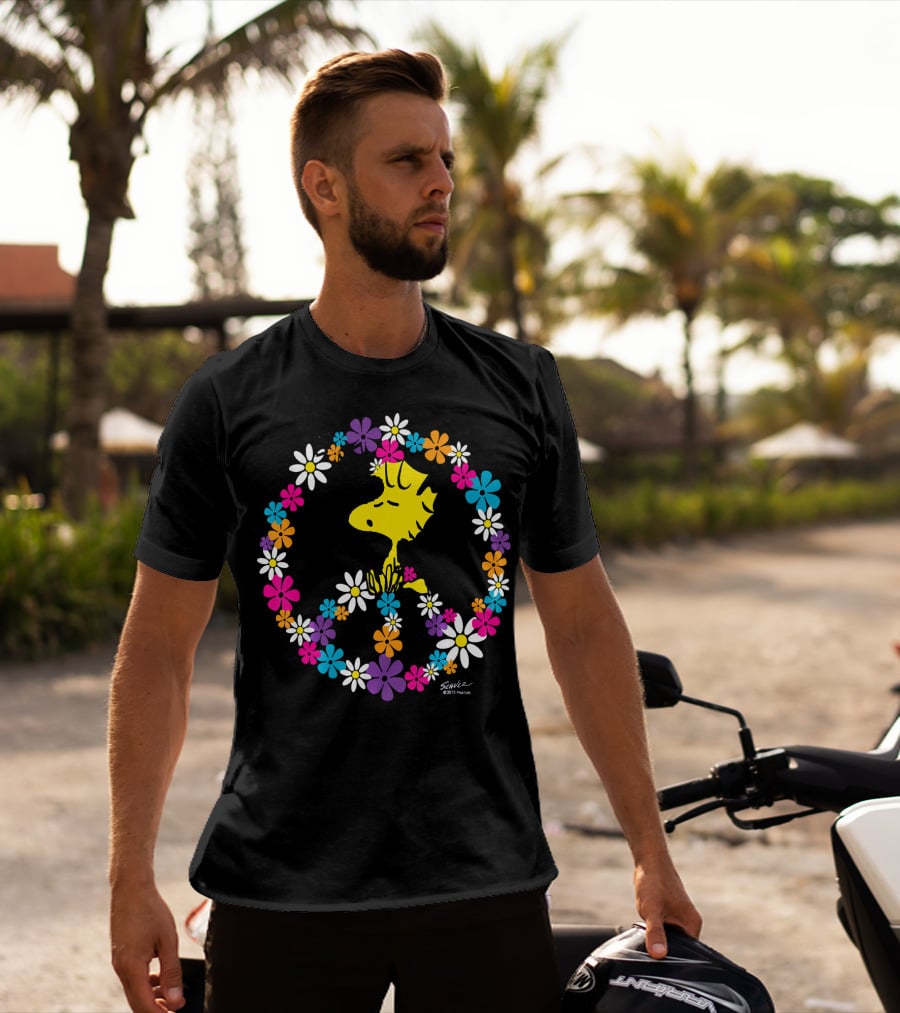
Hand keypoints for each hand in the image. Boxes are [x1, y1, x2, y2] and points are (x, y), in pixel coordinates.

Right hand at [110, 882, 185, 1011]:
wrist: (130, 888)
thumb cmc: (149, 910)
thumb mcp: (167, 940)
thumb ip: (171, 972)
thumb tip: (175, 1000)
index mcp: (131, 968)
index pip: (144, 1006)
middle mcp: (121, 969)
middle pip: (137, 1003)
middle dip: (156, 1010)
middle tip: (176, 1009)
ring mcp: (119, 962)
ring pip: (135, 991)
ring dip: (152, 998)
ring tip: (172, 996)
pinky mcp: (121, 956)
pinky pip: (133, 978)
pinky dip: (146, 984)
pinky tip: (160, 978)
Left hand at [633, 857, 701, 959]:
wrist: (648, 861)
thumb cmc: (653, 881)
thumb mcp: (651, 910)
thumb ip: (655, 932)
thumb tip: (659, 955)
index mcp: (692, 924)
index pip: (688, 954)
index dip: (672, 960)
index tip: (658, 963)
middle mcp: (689, 924)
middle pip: (677, 948)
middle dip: (663, 950)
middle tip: (648, 949)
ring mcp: (679, 919)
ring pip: (668, 939)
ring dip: (657, 939)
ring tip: (647, 933)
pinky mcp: (670, 916)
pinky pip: (663, 931)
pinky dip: (654, 931)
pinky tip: (645, 927)